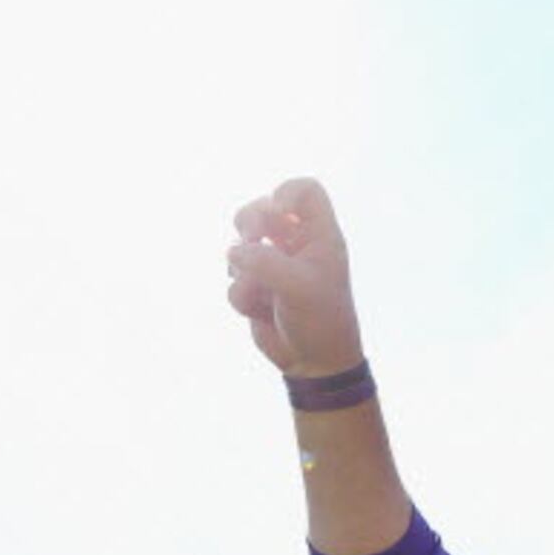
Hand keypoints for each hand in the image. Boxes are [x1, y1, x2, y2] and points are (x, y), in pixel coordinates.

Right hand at [226, 178, 365, 376]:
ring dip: (243, 265)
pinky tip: (260, 311)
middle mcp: (296, 245)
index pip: (305, 191)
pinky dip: (243, 294)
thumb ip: (264, 262)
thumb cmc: (319, 321)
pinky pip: (235, 278)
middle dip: (250, 222)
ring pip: (242, 244)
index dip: (286, 193)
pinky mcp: (257, 286)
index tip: (277, 212)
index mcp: (319, 236)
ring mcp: (274, 265)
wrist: (314, 363)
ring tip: (258, 289)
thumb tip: (233, 251)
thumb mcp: (297, 288)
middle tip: (250, 239)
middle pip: (263, 208)